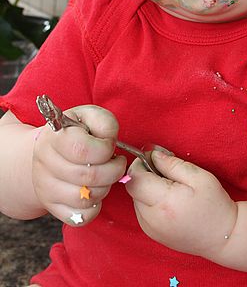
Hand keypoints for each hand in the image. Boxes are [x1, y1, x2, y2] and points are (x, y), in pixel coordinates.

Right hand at [32, 105, 126, 225]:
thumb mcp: (90, 116)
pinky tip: (95, 191)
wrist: (50, 149)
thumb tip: (109, 141)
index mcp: (54, 137)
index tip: (110, 145)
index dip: (106, 149)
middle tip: (115, 162)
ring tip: (105, 175)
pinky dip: (95, 207)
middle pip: (88, 177)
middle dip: (113, 170)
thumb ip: (105, 122)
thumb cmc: (77, 131)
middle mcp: (45, 163)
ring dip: (105, 187)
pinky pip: (80, 218)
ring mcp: (45, 188)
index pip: (83, 150)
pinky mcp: (51, 207)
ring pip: (85, 199)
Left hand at [126, 149, 237, 258]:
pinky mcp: (151, 233)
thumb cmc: (214, 205)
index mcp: (163, 202)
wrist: (222, 237)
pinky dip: (150, 200)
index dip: (141, 164)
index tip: (155, 158)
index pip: (135, 178)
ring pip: (136, 198)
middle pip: (133, 188)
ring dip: (148, 188)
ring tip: (171, 187)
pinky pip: (142, 210)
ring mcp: (149, 229)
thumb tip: (152, 155)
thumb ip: (172, 164)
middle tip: (167, 171)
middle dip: (145, 174)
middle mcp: (151, 218)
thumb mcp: (198, 176)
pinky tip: (169, 200)